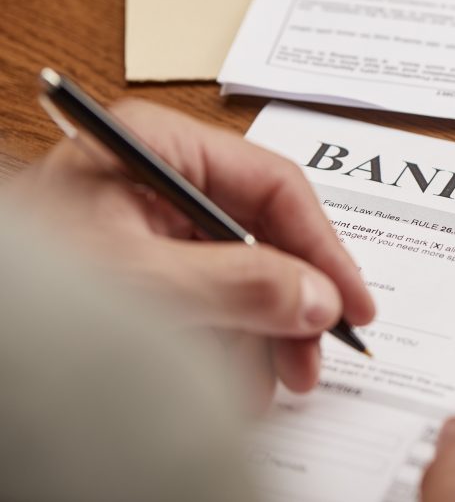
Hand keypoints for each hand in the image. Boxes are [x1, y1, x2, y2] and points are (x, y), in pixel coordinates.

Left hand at [9, 99, 374, 407]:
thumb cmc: (27, 289)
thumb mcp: (145, 282)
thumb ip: (240, 286)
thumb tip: (318, 297)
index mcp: (159, 145)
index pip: (274, 184)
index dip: (324, 246)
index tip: (352, 300)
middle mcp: (161, 175)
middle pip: (262, 231)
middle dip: (293, 300)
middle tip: (312, 354)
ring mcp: (152, 219)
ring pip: (241, 269)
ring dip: (265, 328)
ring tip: (272, 380)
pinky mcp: (143, 261)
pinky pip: (209, 292)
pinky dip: (229, 336)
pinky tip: (234, 373)